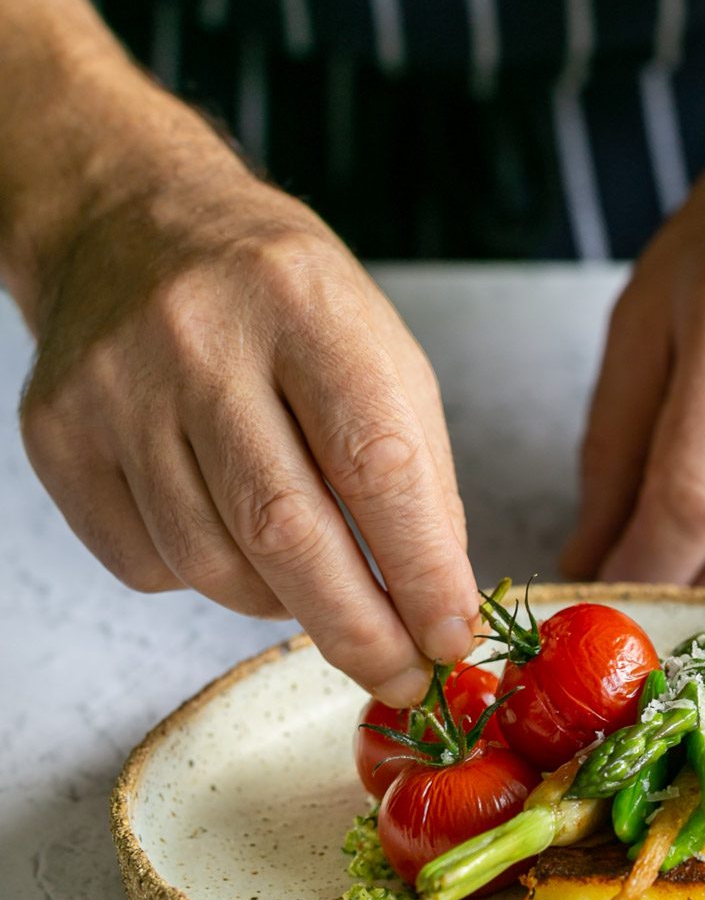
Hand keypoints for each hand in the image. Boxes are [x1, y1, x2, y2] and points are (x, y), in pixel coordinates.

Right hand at [18, 100, 476, 705]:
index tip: (451, 635)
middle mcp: (199, 337)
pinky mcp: (58, 433)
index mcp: (304, 302)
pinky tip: (228, 533)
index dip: (421, 570)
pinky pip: (148, 564)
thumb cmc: (279, 298)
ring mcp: (116, 386)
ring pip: (212, 564)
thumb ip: (415, 467)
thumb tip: (436, 598)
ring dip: (284, 605)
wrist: (132, 224)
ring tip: (316, 583)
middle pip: (284, 530)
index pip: (375, 462)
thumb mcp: (376, 346)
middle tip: (400, 676)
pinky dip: (208, 580)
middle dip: (357, 629)